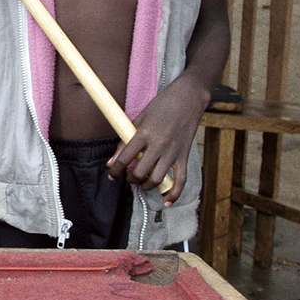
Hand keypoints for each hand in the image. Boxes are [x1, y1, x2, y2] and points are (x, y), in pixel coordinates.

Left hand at [106, 79, 210, 204]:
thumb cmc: (161, 106)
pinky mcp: (184, 156)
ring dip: (146, 186)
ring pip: (157, 179)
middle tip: (128, 177)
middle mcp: (158, 144)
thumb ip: (125, 140)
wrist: (188, 98)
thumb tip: (112, 162)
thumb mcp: (139, 118)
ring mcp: (173, 151)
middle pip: (140, 172)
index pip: (126, 158)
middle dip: (130, 179)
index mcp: (144, 133)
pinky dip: (174, 193)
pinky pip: (180, 180)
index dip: (116, 170)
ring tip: (142, 183)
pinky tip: (166, 201)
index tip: (113, 174)